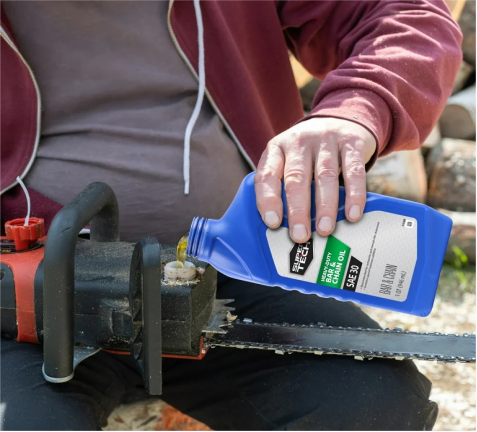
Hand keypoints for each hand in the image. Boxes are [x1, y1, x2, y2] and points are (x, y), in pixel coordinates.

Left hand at [255, 117, 375, 242]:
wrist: (342, 119)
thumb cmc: (309, 153)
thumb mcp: (289, 160)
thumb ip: (284, 186)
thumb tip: (284, 228)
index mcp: (276, 149)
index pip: (266, 175)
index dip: (268, 200)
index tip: (273, 223)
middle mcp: (298, 141)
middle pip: (296, 178)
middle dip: (297, 210)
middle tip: (300, 235)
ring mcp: (325, 139)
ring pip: (324, 176)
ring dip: (325, 206)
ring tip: (325, 229)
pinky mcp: (351, 142)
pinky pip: (353, 171)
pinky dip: (354, 194)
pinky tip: (353, 213)